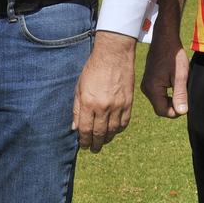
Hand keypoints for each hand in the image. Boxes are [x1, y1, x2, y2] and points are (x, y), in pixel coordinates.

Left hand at [72, 31, 135, 151]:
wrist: (114, 55)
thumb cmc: (93, 69)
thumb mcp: (79, 87)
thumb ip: (77, 108)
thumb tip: (75, 127)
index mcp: (89, 102)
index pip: (86, 129)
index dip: (84, 140)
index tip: (83, 145)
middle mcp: (104, 107)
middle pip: (99, 133)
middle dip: (95, 143)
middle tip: (93, 149)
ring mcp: (118, 106)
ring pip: (113, 131)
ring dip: (107, 139)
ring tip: (102, 142)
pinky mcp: (128, 103)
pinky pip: (124, 123)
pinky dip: (119, 130)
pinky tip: (114, 131)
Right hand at [140, 28, 189, 118]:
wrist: (165, 39)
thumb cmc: (173, 56)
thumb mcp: (181, 76)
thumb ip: (180, 95)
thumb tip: (182, 112)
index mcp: (152, 89)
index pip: (163, 112)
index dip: (176, 111)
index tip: (186, 100)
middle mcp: (146, 89)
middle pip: (161, 108)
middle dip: (174, 104)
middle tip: (184, 91)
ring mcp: (147, 84)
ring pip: (161, 101)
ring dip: (172, 98)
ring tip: (179, 84)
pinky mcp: (150, 81)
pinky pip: (159, 94)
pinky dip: (168, 92)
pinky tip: (174, 81)